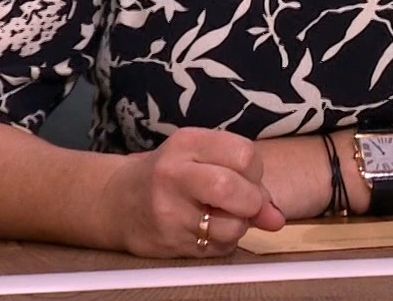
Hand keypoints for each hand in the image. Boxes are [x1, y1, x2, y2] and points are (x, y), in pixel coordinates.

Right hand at [97, 127, 287, 256]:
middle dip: (252, 201)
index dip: (255, 171)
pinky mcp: (168, 243)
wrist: (117, 201)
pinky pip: (217, 248)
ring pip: (230, 226)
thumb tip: (275, 217)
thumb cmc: (171, 174)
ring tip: (223, 216)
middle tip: (244, 203)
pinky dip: (224, 242)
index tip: (246, 176)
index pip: (244, 154)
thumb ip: (245, 179)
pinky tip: (207, 230)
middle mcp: (173, 175)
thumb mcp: (203, 159)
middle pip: (233, 189)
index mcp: (187, 143)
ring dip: (239, 225)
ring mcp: (168, 212)